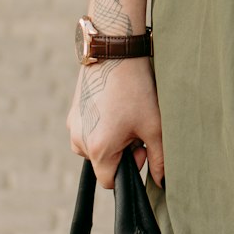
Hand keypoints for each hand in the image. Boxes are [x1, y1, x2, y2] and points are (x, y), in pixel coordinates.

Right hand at [67, 56, 163, 188]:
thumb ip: (158, 159)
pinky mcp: (72, 112)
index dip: (130, 167)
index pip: (110, 181)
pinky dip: (101, 124)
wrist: (115, 51)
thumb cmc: (136, 90)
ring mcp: (72, 126)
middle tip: (136, 126)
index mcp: (98, 150)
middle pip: (103, 162)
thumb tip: (161, 182)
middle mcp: (79, 141)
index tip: (141, 146)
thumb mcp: (154, 126)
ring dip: (110, 138)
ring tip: (125, 112)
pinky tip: (115, 104)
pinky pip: (87, 130)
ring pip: (95, 146)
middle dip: (121, 151)